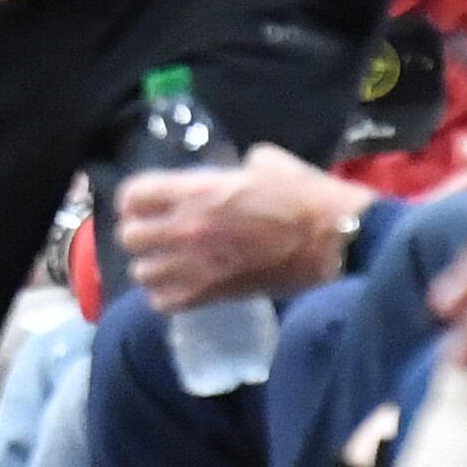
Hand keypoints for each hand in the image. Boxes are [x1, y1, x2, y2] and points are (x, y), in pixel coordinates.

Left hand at [116, 143, 364, 308]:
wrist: (337, 242)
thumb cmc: (306, 198)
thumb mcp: (268, 163)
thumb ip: (239, 167)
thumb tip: (237, 173)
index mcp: (196, 191)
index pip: (134, 195)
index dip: (134, 199)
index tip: (143, 203)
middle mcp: (187, 228)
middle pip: (129, 237)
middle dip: (138, 234)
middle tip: (154, 233)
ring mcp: (198, 265)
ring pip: (142, 274)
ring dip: (150, 267)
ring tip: (165, 263)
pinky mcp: (215, 295)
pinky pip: (165, 303)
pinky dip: (166, 297)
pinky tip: (180, 287)